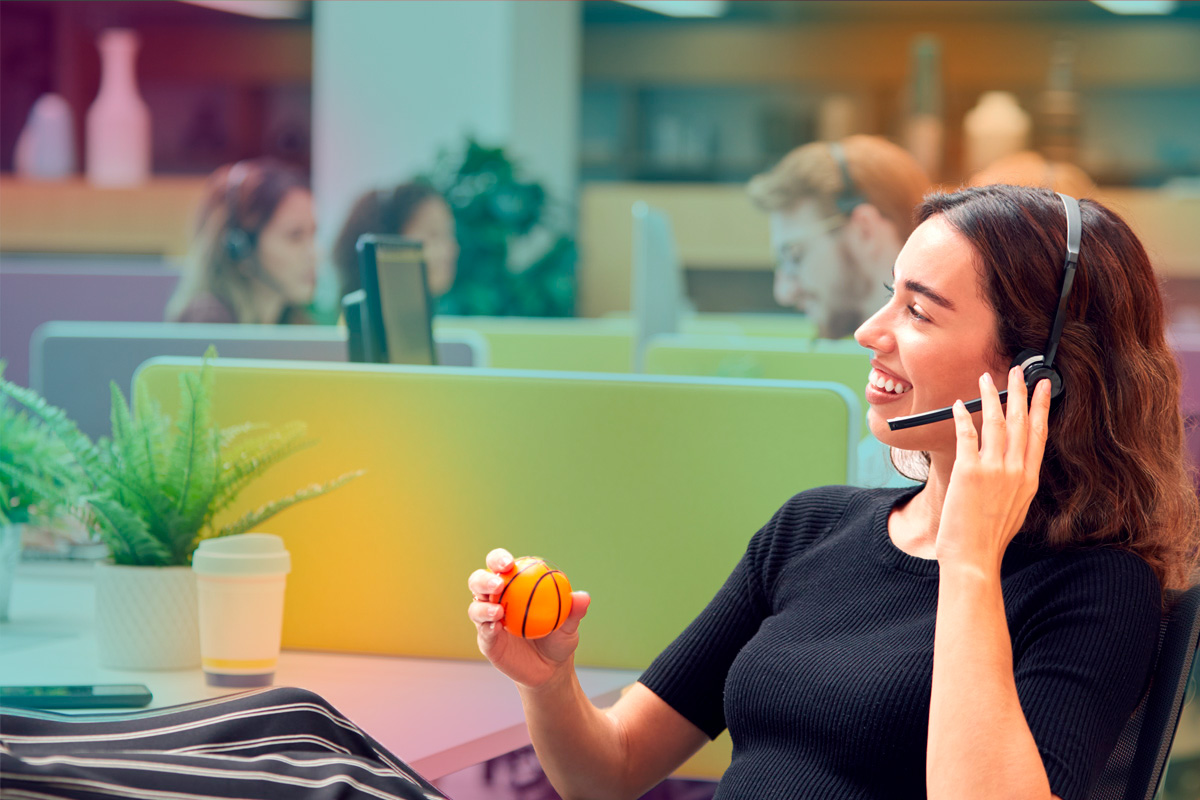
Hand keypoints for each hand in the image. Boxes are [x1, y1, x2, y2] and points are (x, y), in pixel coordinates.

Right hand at [467, 548, 590, 688]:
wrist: (550, 669)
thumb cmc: (558, 638)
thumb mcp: (569, 625)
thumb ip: (574, 611)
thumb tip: (583, 597)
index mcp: (513, 585)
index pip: (500, 566)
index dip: (499, 559)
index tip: (509, 563)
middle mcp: (496, 599)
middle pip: (478, 582)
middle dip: (483, 579)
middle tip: (498, 583)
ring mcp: (488, 620)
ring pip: (476, 607)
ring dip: (483, 607)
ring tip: (498, 611)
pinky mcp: (487, 641)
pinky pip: (483, 632)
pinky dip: (487, 627)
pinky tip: (497, 626)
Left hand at [935, 367, 1050, 572]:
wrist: (974, 557)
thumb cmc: (989, 536)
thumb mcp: (1015, 507)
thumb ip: (1016, 482)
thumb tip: (1012, 464)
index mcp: (1028, 479)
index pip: (1038, 433)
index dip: (1040, 407)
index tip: (1043, 387)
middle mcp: (1015, 471)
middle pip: (1019, 422)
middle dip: (1019, 392)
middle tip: (1017, 371)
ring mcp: (993, 470)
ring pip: (995, 423)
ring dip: (991, 397)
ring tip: (986, 379)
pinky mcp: (969, 472)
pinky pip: (967, 436)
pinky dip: (962, 418)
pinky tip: (959, 404)